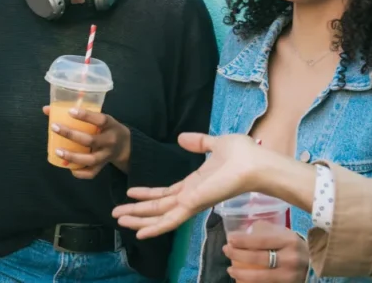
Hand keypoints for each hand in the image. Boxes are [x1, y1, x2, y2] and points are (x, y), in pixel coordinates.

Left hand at [44, 105, 130, 178]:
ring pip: (90, 159)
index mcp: (110, 124)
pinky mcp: (103, 166)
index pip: (100, 119)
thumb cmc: (106, 128)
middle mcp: (110, 140)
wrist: (126, 145)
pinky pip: (92, 172)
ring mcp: (106, 155)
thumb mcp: (99, 118)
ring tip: (57, 151)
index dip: (86, 116)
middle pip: (91, 140)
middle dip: (71, 134)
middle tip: (55, 127)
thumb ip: (78, 113)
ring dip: (72, 156)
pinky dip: (80, 172)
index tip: (70, 111)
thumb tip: (47, 109)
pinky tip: (69, 168)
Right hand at [112, 133, 262, 238]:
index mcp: (195, 184)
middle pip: (157, 207)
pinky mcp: (193, 205)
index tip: (130, 192)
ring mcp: (191, 203)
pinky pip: (170, 220)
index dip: (147, 194)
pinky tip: (139, 232)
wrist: (256, 163)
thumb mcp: (216, 144)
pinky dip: (154, 227)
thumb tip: (182, 138)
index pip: (165, 193)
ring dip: (138, 218)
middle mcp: (190, 196)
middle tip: (116, 213)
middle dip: (137, 210)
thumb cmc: (243, 154)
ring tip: (118, 219)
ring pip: (159, 215)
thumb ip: (199, 143)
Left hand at [224, 223, 308, 281]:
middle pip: (259, 259)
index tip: (230, 239)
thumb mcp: (282, 233)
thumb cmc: (291, 245)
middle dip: (238, 255)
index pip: (262, 241)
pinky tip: (240, 281)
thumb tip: (241, 232)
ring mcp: (290, 276)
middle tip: (226, 251)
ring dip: (241, 274)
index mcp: (289, 241)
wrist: (311, 262)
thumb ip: (264, 230)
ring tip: (230, 269)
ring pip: (260, 278)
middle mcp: (291, 259)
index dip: (243, 241)